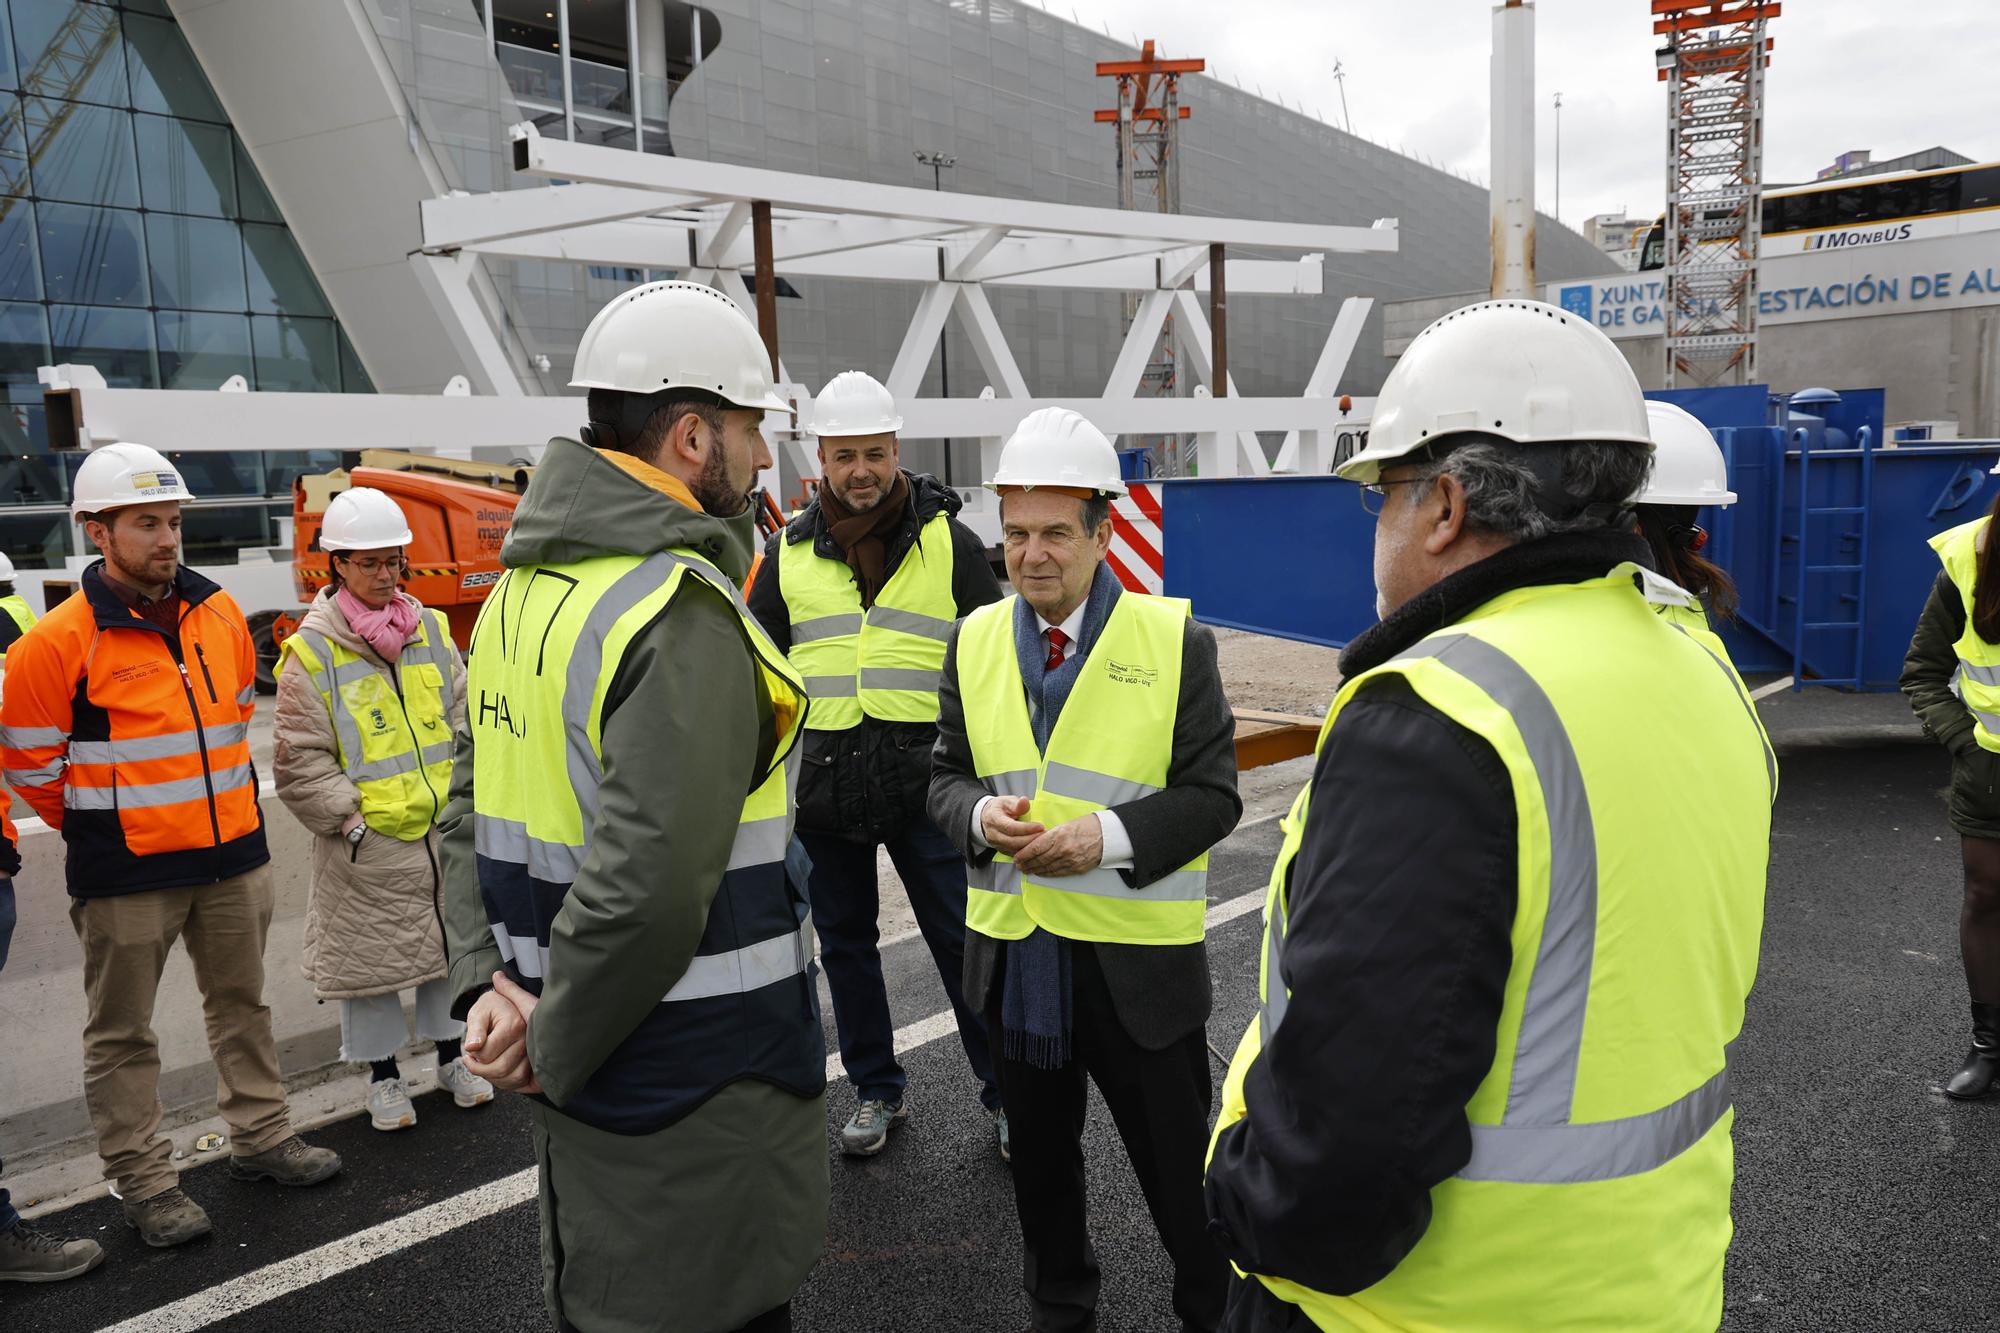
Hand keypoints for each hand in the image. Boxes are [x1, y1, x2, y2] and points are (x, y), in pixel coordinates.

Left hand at [463, 971, 541, 1093]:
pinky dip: (505, 1081)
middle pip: (499, 1070)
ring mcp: (534, 1052)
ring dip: (493, 1077)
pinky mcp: (535, 1063)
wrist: (508, 1005)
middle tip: (474, 1059)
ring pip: (512, 1079)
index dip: (473, 1055)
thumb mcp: (479, 1012)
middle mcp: (528, 1040)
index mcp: (514, 1026)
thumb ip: (475, 1028)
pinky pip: (520, 1081)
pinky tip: (495, 1070)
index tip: (470, 1047)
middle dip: (480, 1068)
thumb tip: (471, 1047)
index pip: (486, 1054)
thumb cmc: (491, 1008)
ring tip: (484, 1065)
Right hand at [981, 795, 1044, 855]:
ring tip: (1043, 840)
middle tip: (1046, 835)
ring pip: (1015, 850)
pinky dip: (1027, 851)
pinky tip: (1037, 846)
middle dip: (1031, 839)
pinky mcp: (1002, 851)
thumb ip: (1016, 803)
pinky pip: (1016, 854)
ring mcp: (997, 845)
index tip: (1040, 826)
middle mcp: (993, 835)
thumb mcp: (1007, 801)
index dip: (1026, 829)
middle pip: (1013, 841)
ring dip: (1030, 847)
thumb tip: (1024, 802)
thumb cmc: (999, 808)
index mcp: (993, 820)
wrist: (987, 818)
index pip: (1010, 827)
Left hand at [1013, 814, 1102, 877]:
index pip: (1035, 847)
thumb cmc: (1087, 826)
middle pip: (1039, 860)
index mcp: (1059, 835)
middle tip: (1018, 866)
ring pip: (1047, 868)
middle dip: (1026, 864)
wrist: (1107, 835)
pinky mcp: (1076, 868)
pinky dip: (1047, 874)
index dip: (1024, 854)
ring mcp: (1070, 861)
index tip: (1016, 857)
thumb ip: (1051, 835)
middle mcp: (1063, 850)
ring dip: (1035, 870)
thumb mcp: (1066, 825)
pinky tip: (1041, 873)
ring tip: (1026, 870)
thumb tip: (1037, 842)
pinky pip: (1058, 873)